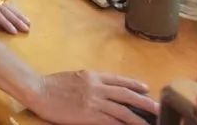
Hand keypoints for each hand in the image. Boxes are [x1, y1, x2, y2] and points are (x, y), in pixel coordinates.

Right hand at [28, 70, 158, 124]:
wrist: (38, 90)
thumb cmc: (52, 85)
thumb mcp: (74, 77)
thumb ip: (89, 82)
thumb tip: (101, 88)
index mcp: (92, 75)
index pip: (118, 80)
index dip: (134, 84)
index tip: (146, 89)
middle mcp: (96, 86)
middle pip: (126, 94)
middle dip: (144, 101)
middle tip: (158, 108)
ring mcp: (94, 101)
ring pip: (123, 110)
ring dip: (139, 117)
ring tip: (151, 123)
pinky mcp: (90, 115)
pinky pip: (112, 121)